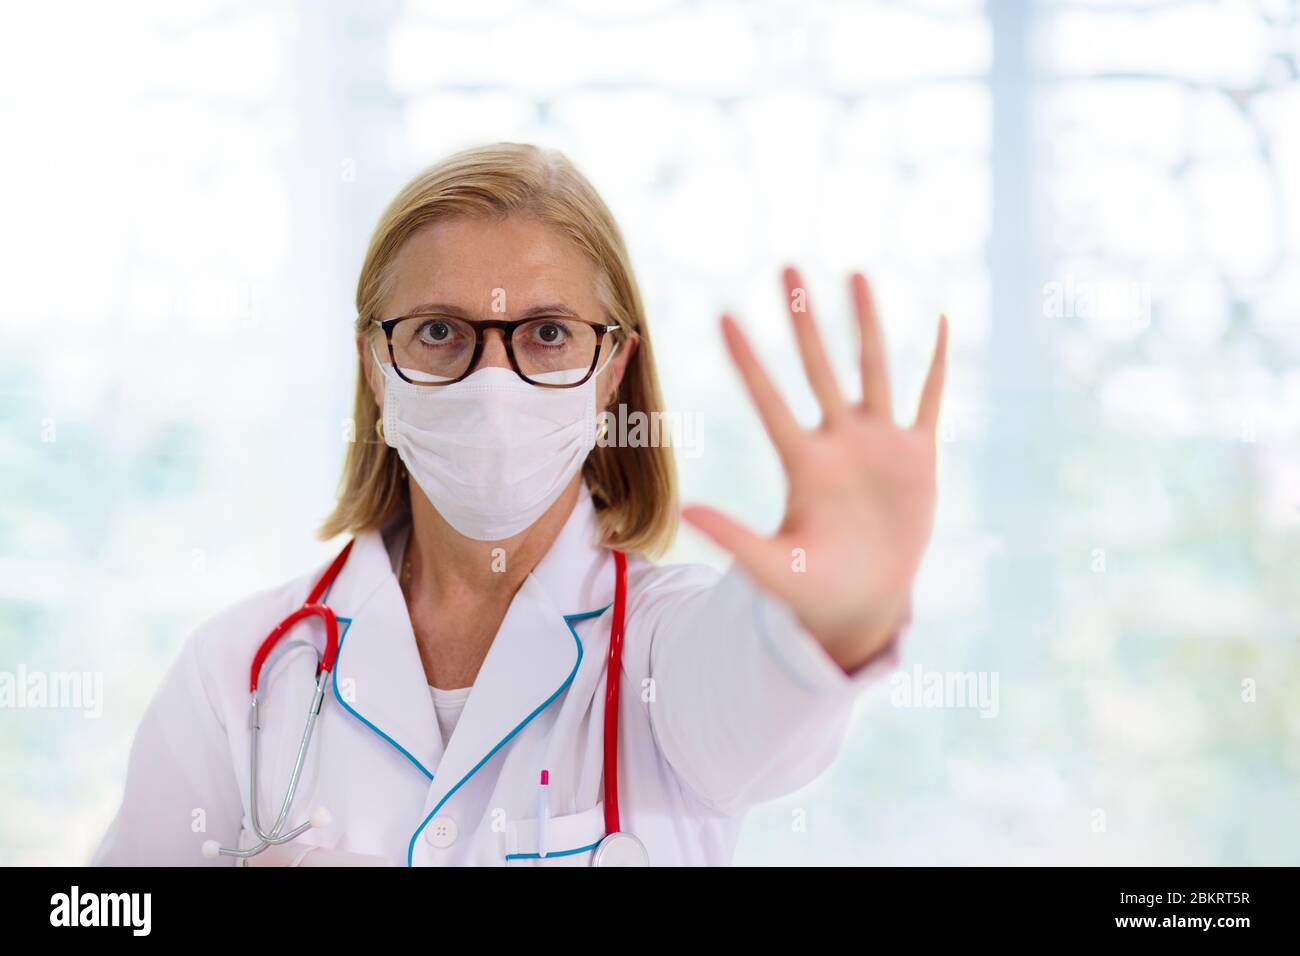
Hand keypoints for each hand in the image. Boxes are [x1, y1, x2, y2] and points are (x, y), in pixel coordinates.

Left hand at [683, 267, 947, 671]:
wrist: (864, 602)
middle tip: (786, 267)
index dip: (748, 361)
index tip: (724, 316)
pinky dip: (937, 363)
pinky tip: (941, 322)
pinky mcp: (917, 455)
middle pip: (818, 367)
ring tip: (855, 274)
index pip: (768, 400)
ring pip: (872, 369)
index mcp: (802, 464)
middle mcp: (838, 441)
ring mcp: (878, 443)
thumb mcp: (771, 567)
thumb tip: (684, 509)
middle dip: (804, 320)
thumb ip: (732, 537)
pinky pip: (929, 399)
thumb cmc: (812, 589)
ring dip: (865, 323)